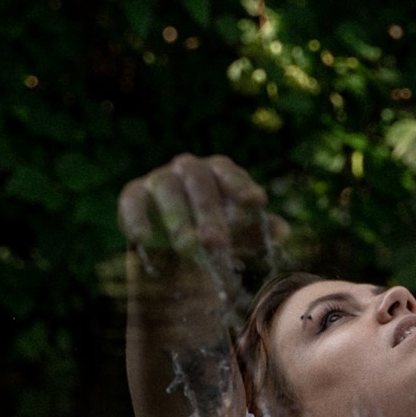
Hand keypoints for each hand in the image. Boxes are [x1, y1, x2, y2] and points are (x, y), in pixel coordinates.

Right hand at [117, 153, 285, 261]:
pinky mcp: (134, 194)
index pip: (230, 173)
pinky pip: (134, 202)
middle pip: (200, 184)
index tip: (256, 202)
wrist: (175, 243)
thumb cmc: (218, 229)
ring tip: (188, 248)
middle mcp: (190, 168)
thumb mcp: (242, 233)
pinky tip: (144, 240)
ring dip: (178, 219)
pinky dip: (137, 219)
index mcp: (219, 172)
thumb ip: (262, 230)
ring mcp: (161, 178)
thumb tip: (282, 231)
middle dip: (209, 213)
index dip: (241, 186)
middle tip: (216, 243)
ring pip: (168, 191)